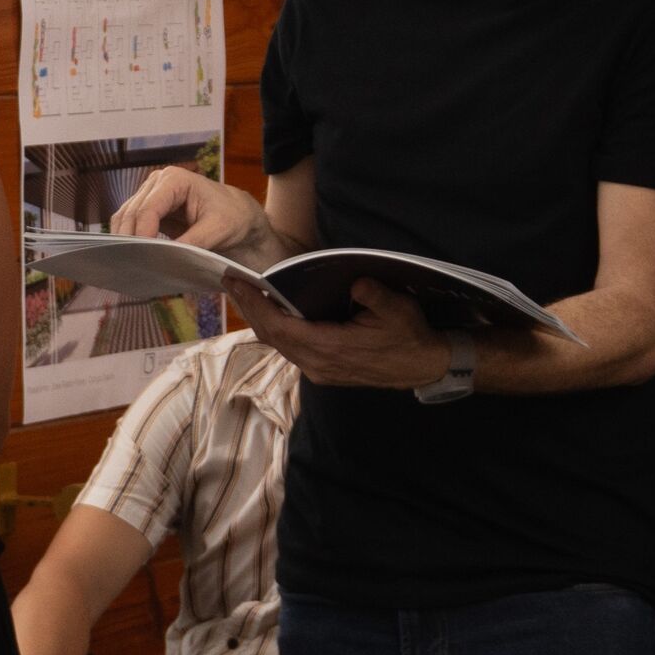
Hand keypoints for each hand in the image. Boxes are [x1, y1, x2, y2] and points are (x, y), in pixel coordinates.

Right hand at [113, 166, 264, 254]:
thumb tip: (166, 259)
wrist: (238, 216)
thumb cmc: (231, 217)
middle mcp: (157, 183)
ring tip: (131, 265)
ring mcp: (150, 196)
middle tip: (133, 267)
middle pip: (131, 213)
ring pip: (125, 219)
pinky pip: (130, 226)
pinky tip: (134, 258)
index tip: (143, 258)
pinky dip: (129, 241)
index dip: (142, 233)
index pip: (148, 208)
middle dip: (130, 240)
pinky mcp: (149, 211)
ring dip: (126, 242)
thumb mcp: (217, 230)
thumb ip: (191, 243)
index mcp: (174, 180)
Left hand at [232, 276, 449, 391]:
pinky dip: (275, 329)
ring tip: (244, 294)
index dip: (256, 306)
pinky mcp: (323, 370)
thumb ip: (374, 296)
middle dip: (250, 309)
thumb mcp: (398, 310)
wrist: (424, 366)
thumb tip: (356, 283)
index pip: (281, 327)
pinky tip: (270, 312)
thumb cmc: (410, 336)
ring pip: (279, 345)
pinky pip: (290, 349)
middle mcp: (318, 365)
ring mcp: (319, 371)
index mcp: (331, 349)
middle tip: (231, 283)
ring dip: (260, 319)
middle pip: (272, 337)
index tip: (237, 284)